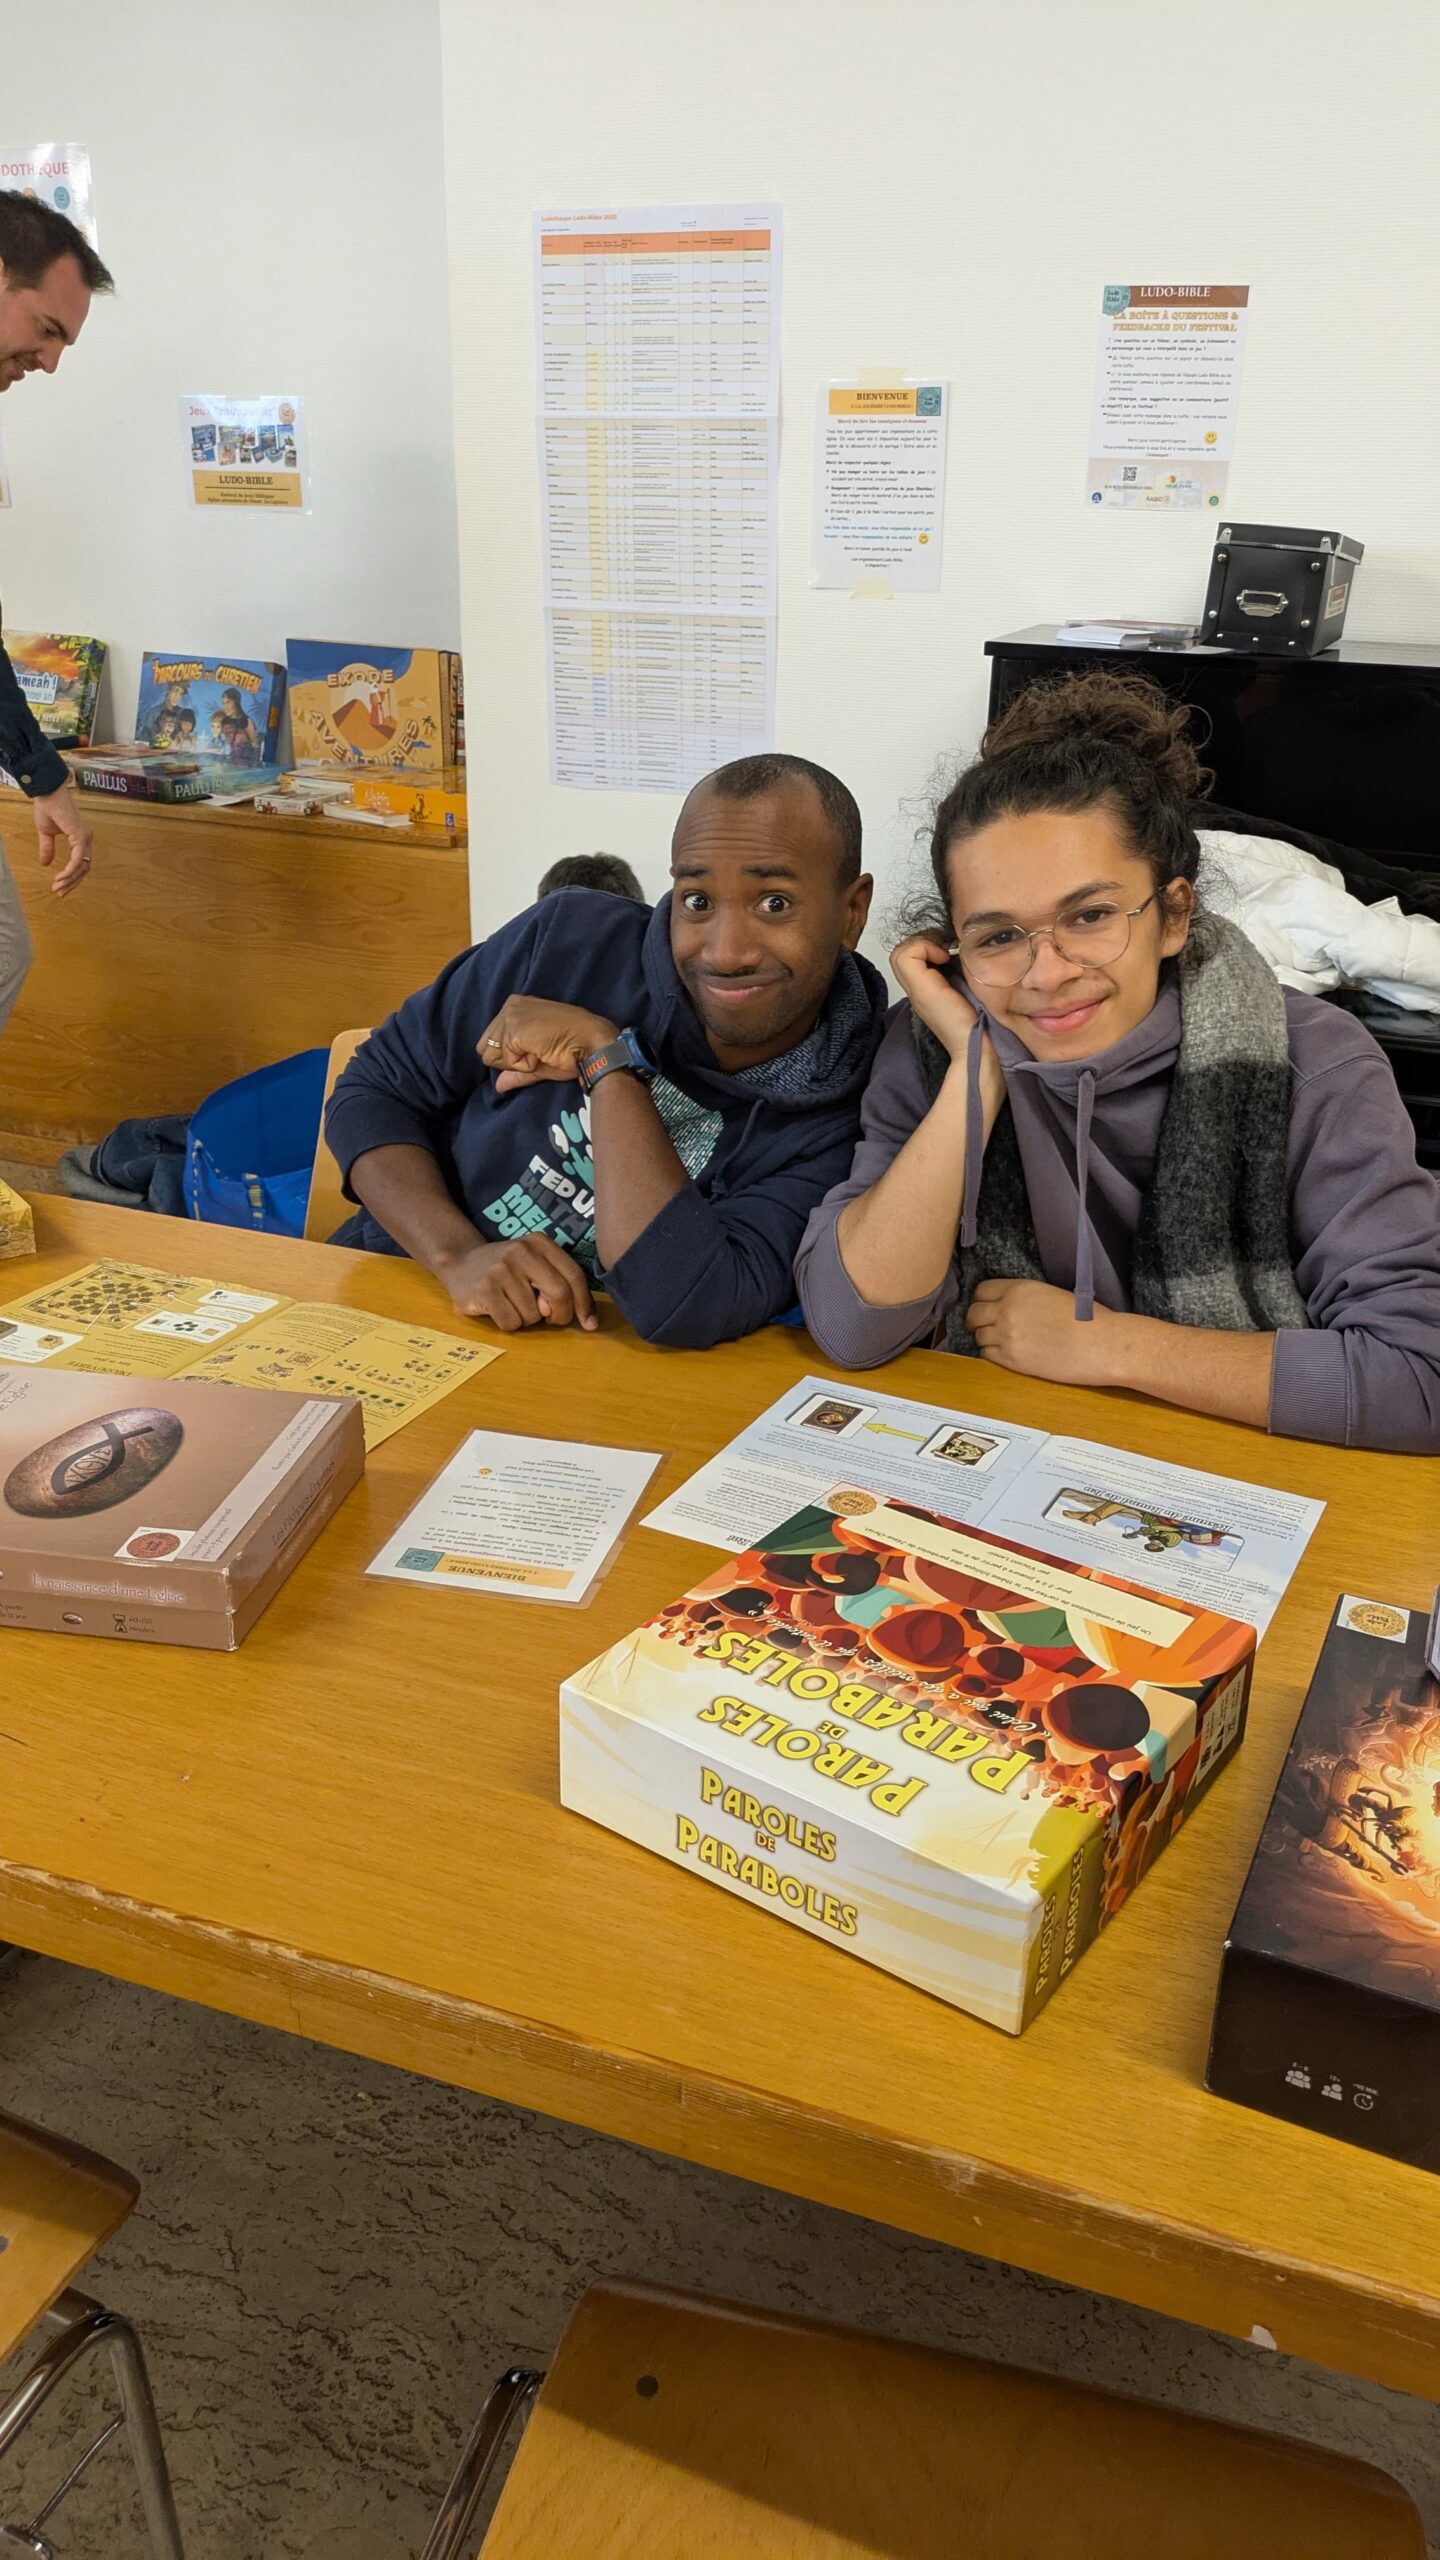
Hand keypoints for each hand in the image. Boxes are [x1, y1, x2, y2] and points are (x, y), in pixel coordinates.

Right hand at [32, 783, 92, 894]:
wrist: (47, 794)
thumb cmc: (47, 808)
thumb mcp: (46, 833)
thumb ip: (48, 848)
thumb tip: (45, 864)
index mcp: (80, 838)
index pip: (81, 863)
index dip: (72, 877)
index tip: (60, 887)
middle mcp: (86, 839)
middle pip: (84, 868)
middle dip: (72, 883)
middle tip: (60, 893)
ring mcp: (85, 838)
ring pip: (82, 866)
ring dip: (70, 880)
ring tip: (57, 888)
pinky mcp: (80, 836)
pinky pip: (78, 859)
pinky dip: (70, 871)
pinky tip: (61, 878)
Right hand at [437, 1235, 598, 1333]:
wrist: (460, 1263)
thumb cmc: (508, 1270)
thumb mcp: (535, 1265)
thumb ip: (559, 1284)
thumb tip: (580, 1318)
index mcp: (540, 1242)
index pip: (574, 1275)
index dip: (585, 1303)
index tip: (590, 1324)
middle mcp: (521, 1251)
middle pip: (560, 1294)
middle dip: (559, 1315)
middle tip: (548, 1318)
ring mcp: (501, 1270)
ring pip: (534, 1314)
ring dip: (527, 1319)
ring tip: (512, 1303)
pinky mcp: (484, 1289)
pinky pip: (512, 1323)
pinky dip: (509, 1324)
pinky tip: (498, 1309)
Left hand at [478, 998, 616, 1090]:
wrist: (592, 1043)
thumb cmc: (572, 1050)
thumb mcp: (538, 1061)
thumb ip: (515, 1071)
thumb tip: (497, 1086)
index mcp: (515, 1007)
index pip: (493, 1042)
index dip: (512, 1056)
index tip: (539, 1049)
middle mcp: (509, 1006)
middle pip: (485, 1048)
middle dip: (509, 1059)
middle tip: (538, 1052)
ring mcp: (510, 1016)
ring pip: (491, 1056)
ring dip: (516, 1062)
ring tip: (541, 1051)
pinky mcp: (514, 1029)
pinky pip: (506, 1061)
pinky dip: (524, 1065)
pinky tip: (543, 1052)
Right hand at [891, 933, 986, 1066]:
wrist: (979, 1043)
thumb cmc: (981, 1018)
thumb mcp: (969, 985)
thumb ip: (959, 968)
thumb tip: (958, 943)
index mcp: (928, 988)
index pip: (912, 956)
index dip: (928, 944)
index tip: (951, 949)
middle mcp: (917, 989)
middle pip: (902, 952)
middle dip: (924, 941)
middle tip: (946, 948)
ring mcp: (915, 989)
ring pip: (900, 952)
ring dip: (923, 943)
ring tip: (944, 953)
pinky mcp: (918, 988)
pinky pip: (906, 954)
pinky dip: (925, 947)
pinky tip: (944, 958)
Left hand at [966, 1278, 1123, 1385]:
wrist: (1100, 1344)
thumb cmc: (1087, 1318)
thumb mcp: (1052, 1293)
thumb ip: (1026, 1297)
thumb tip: (1014, 1305)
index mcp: (1019, 1289)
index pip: (981, 1291)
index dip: (981, 1300)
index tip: (985, 1307)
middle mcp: (1007, 1310)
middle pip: (973, 1314)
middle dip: (976, 1320)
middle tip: (983, 1326)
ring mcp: (1006, 1335)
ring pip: (978, 1336)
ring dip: (985, 1339)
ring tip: (999, 1342)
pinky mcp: (1011, 1360)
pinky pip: (986, 1355)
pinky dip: (992, 1355)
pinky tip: (1006, 1354)